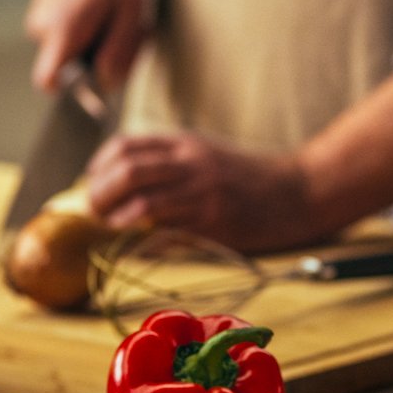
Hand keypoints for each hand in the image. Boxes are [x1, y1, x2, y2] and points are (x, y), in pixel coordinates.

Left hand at [85, 130, 320, 252]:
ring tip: (112, 228)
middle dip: (100, 193)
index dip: (100, 165)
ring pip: (142, 199)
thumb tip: (126, 185)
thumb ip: (172, 163)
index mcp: (186, 144)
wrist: (299, 189)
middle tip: (95, 211)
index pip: (127, 145)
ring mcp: (203, 191)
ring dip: (116, 217)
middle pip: (127, 170)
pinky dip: (143, 242)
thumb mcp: (209, 155)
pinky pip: (166, 232)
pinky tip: (137, 248)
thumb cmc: (253, 178)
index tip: (94, 183)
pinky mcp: (215, 220)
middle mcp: (191, 163)